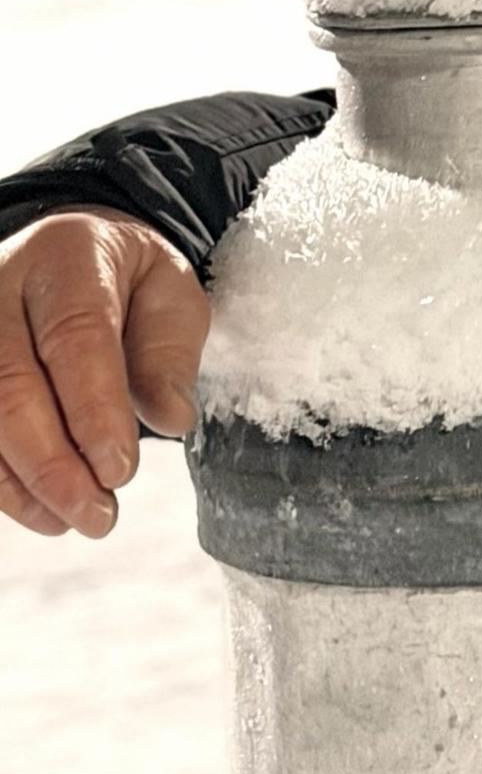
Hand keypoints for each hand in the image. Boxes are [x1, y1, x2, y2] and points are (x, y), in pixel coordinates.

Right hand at [0, 207, 207, 537]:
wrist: (75, 252)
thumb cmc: (129, 283)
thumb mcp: (170, 297)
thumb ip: (169, 355)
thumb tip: (172, 418)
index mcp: (68, 257)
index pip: (76, 335)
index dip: (94, 409)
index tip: (120, 470)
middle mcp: (2, 286)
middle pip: (12, 383)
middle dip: (54, 462)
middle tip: (100, 513)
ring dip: (24, 481)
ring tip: (75, 520)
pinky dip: (2, 482)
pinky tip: (41, 511)